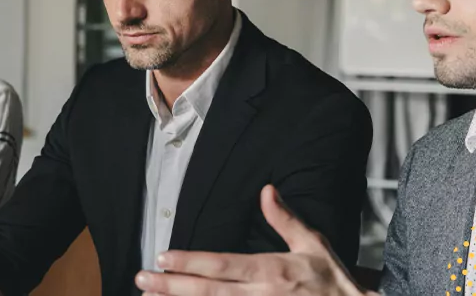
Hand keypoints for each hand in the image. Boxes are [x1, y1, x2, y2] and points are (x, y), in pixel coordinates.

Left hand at [134, 185, 376, 295]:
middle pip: (208, 291)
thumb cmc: (332, 279)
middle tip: (142, 280)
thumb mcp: (312, 243)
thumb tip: (266, 190)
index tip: (163, 258)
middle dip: (171, 286)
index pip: (222, 265)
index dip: (190, 262)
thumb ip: (284, 219)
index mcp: (272, 270)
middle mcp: (262, 295)